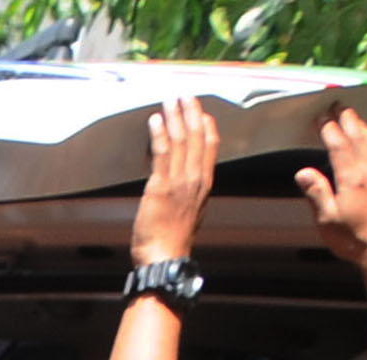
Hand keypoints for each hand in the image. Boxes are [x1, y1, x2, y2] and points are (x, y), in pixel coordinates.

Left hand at [134, 98, 218, 265]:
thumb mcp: (188, 214)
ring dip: (175, 117)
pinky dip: (158, 134)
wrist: (165, 258)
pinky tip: (155, 119)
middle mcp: (195, 179)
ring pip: (180, 140)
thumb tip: (179, 185)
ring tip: (170, 100)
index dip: (207, 126)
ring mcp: (179, 181)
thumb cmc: (172, 242)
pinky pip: (161, 153)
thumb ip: (186, 195)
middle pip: (197, 137)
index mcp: (204, 185)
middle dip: (191, 112)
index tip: (201, 112)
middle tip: (185, 95)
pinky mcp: (160, 186)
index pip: (210, 147)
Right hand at [296, 108, 366, 270]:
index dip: (328, 129)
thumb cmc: (354, 239)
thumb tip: (303, 172)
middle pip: (356, 137)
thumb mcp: (327, 220)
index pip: (337, 145)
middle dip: (345, 119)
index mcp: (351, 178)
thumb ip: (316, 193)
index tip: (319, 118)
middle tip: (337, 105)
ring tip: (352, 115)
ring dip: (361, 126)